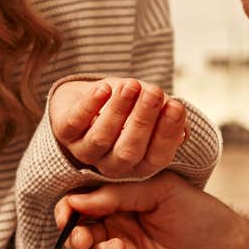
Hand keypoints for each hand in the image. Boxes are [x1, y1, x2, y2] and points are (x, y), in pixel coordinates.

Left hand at [51, 78, 187, 178]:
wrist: (92, 94)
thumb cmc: (129, 104)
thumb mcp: (153, 108)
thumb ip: (168, 117)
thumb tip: (183, 129)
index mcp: (139, 164)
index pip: (157, 157)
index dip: (167, 133)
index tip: (176, 106)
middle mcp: (112, 164)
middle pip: (128, 151)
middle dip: (143, 120)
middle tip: (153, 93)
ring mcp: (85, 150)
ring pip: (102, 138)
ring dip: (118, 110)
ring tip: (131, 85)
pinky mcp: (64, 132)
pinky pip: (75, 123)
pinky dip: (90, 105)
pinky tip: (104, 89)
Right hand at [55, 173, 248, 248]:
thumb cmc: (207, 221)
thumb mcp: (162, 191)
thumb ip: (117, 194)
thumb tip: (76, 200)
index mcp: (125, 203)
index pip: (83, 205)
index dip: (69, 210)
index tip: (67, 216)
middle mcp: (121, 231)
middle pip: (79, 237)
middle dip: (77, 239)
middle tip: (85, 240)